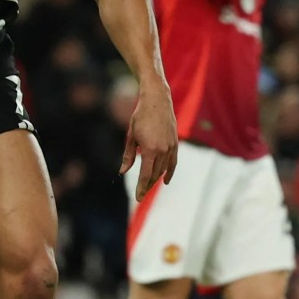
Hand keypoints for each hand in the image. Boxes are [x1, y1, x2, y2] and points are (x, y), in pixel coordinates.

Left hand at [120, 79, 177, 202]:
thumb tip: (122, 172)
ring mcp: (171, 147)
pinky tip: (165, 181)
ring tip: (148, 186)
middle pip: (154, 175)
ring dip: (155, 179)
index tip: (138, 197)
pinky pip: (173, 163)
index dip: (141, 188)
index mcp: (150, 150)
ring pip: (163, 170)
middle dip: (147, 185)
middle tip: (140, 193)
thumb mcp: (131, 136)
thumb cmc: (140, 116)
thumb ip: (128, 155)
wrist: (157, 100)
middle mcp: (162, 151)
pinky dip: (169, 172)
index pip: (145, 175)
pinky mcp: (175, 143)